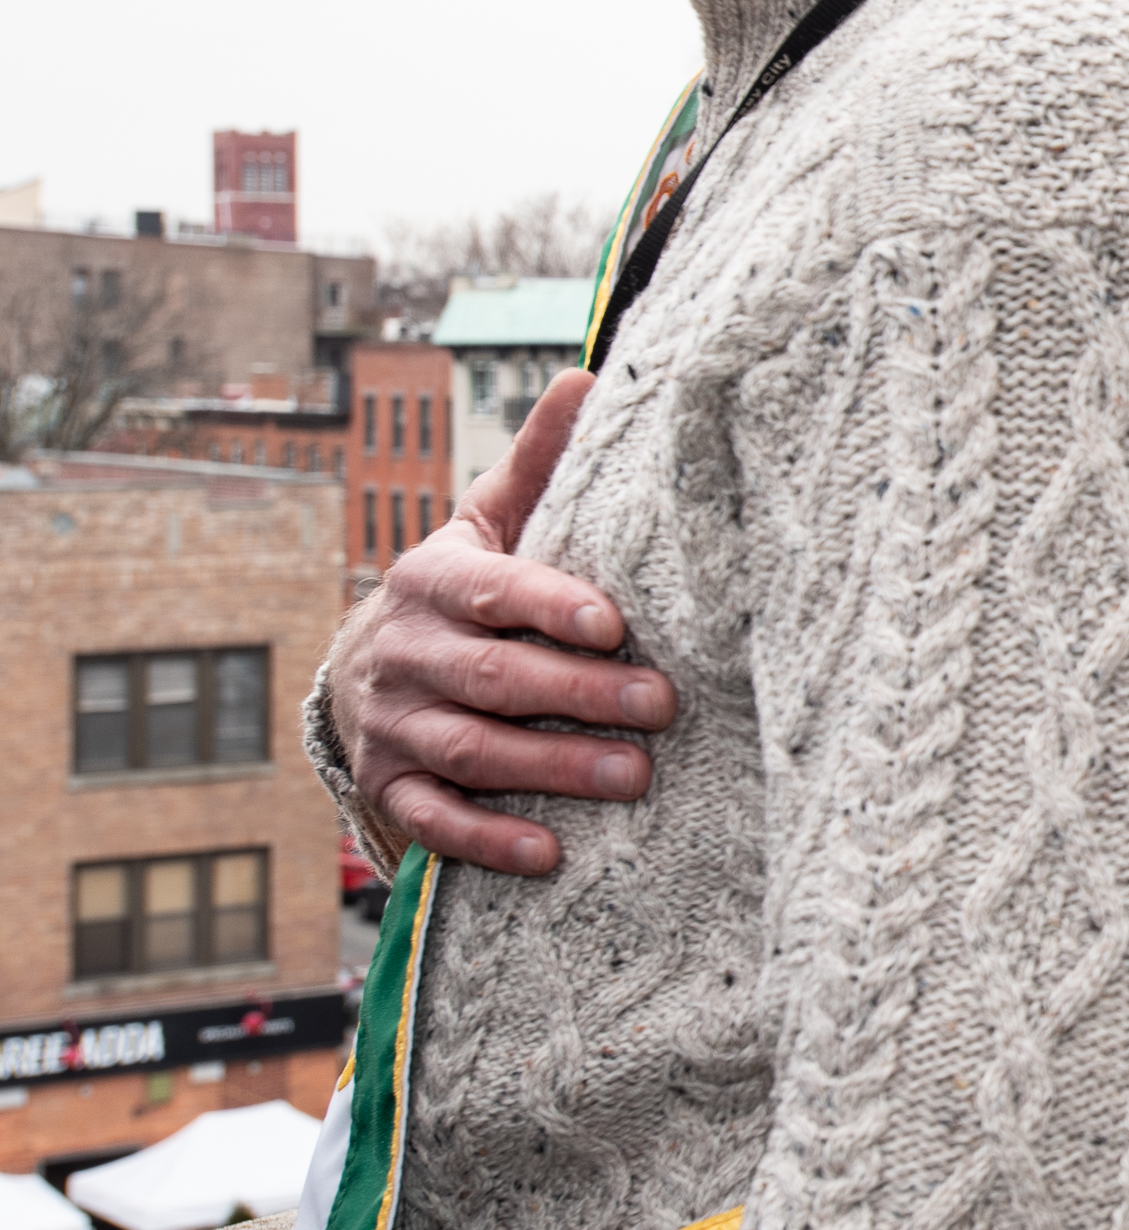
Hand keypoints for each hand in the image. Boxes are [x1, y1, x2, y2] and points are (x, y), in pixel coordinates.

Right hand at [326, 370, 674, 874]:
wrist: (367, 671)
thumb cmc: (465, 589)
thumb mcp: (489, 522)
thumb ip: (538, 464)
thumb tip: (590, 375)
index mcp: (435, 581)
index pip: (494, 591)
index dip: (549, 606)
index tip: (612, 622)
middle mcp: (406, 654)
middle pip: (494, 678)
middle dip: (578, 694)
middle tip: (661, 705)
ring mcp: (395, 727)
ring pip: (473, 751)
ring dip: (553, 769)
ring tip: (633, 776)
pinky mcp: (392, 789)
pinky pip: (435, 822)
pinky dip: (489, 841)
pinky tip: (551, 854)